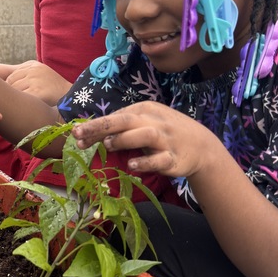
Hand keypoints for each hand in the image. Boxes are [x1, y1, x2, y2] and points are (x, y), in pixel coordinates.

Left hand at [4, 61, 71, 102]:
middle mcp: (34, 70)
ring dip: (17, 100)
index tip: (12, 96)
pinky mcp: (39, 91)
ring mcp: (36, 79)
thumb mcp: (40, 77)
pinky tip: (29, 110)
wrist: (73, 98)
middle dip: (12, 94)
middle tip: (18, 103)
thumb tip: (1, 80)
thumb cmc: (53, 92)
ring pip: (15, 91)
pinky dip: (23, 106)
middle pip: (11, 82)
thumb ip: (24, 76)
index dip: (9, 88)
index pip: (11, 75)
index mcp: (33, 65)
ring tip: (25, 107)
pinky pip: (22, 99)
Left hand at [71, 101, 218, 178]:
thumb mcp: (145, 123)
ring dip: (124, 140)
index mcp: (145, 110)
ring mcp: (166, 140)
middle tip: (79, 135)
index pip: (116, 117)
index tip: (75, 135)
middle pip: (126, 121)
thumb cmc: (165, 134)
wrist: (202, 146)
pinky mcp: (174, 158)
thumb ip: (122, 127)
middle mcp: (154, 122)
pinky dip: (145, 162)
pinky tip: (131, 166)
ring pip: (144, 135)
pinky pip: (159, 160)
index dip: (94, 126)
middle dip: (101, 126)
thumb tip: (91, 132)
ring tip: (107, 145)